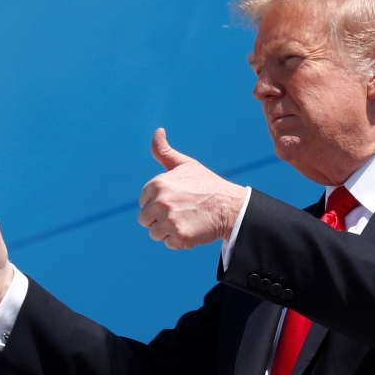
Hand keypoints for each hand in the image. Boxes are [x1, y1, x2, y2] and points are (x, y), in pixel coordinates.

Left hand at [138, 128, 247, 248]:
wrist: (231, 206)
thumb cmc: (207, 184)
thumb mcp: (185, 164)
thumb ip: (164, 151)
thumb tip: (158, 131)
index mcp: (158, 184)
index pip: (143, 201)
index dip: (157, 203)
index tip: (174, 201)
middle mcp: (160, 202)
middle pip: (144, 219)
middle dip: (159, 218)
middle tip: (179, 213)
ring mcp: (169, 221)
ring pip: (155, 233)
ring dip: (168, 230)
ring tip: (185, 220)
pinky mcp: (179, 237)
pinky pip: (169, 243)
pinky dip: (179, 240)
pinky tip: (192, 229)